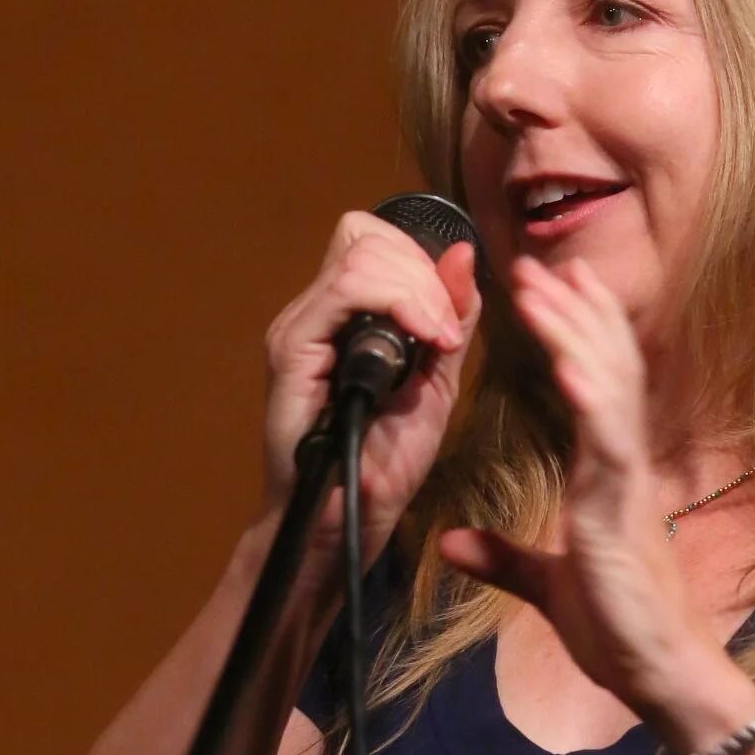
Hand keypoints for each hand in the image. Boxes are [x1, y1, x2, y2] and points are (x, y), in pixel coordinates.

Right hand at [262, 212, 481, 566]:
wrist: (353, 516)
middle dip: (425, 274)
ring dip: (417, 289)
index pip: (376, 240)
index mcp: (343, 315)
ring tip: (437, 341)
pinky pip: (342, 292)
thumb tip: (462, 253)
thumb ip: (450, 318)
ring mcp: (299, 329)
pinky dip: (396, 303)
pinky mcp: (292, 351)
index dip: (421, 259)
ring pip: (359, 255)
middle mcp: (315, 312)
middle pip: (368, 237)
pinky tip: (423, 342)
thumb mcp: (437, 379)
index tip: (451, 314)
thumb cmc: (386, 460)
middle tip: (447, 332)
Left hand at [438, 255, 708, 709]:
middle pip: (604, 372)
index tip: (551, 289)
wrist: (661, 680)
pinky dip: (594, 406)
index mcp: (604, 479)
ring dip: (578, 337)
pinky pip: (610, 451)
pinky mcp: (622, 518)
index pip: (594, 388)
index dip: (576, 335)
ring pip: (609, 394)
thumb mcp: (547, 589)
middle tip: (541, 263)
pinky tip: (573, 367)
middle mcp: (620, 471)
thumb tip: (452, 542)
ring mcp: (626, 489)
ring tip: (549, 288)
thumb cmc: (621, 635)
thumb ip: (505, 559)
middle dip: (575, 315)